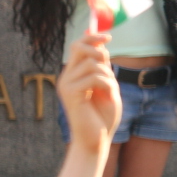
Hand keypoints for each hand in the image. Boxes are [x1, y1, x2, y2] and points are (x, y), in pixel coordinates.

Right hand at [57, 26, 120, 150]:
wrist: (96, 140)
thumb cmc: (102, 117)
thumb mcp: (106, 85)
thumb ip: (102, 66)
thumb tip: (101, 43)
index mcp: (73, 75)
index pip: (78, 46)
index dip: (92, 37)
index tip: (109, 36)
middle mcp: (66, 77)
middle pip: (78, 47)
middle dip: (98, 51)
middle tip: (109, 67)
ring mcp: (66, 85)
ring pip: (92, 63)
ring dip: (108, 75)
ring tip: (110, 91)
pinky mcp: (71, 94)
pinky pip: (94, 77)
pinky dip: (108, 84)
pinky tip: (108, 96)